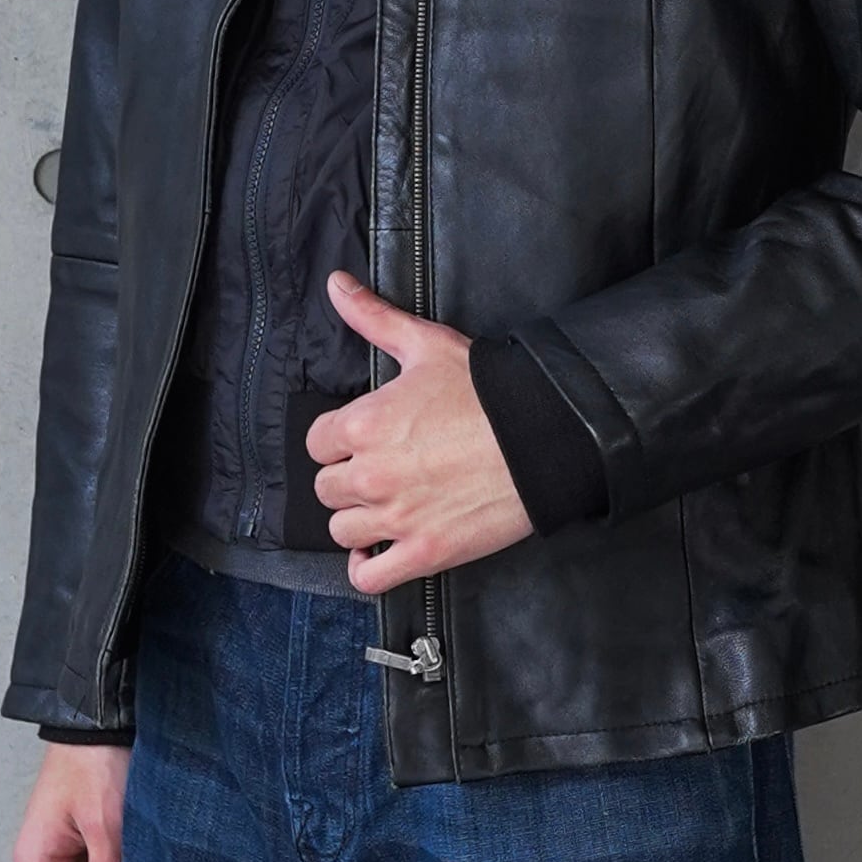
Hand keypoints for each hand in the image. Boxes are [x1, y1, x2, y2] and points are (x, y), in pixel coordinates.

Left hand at [306, 274, 534, 591]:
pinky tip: (378, 553)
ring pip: (342, 532)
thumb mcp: (426, 344)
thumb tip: (336, 285)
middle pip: (327, 489)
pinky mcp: (424, 552)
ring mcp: (396, 517)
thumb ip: (373, 317)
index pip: (316, 443)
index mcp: (364, 423)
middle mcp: (371, 473)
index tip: (363, 441)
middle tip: (382, 472)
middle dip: (349, 480)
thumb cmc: (489, 392)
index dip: (338, 441)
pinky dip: (367, 568)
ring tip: (385, 509)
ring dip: (358, 523)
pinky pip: (368, 576)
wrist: (545, 437)